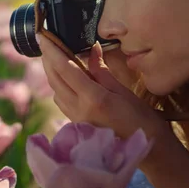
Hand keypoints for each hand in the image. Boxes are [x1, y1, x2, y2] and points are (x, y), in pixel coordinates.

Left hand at [37, 33, 165, 139]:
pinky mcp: (77, 124)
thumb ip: (102, 71)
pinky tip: (65, 77)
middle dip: (47, 58)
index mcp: (93, 98)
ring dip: (51, 71)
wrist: (147, 152)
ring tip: (53, 55)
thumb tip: (91, 49)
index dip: (51, 50)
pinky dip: (59, 85)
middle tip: (45, 41)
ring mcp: (76, 118)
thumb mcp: (124, 91)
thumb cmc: (141, 120)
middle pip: (54, 79)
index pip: (64, 69)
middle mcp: (79, 109)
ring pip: (55, 89)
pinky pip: (61, 100)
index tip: (41, 35)